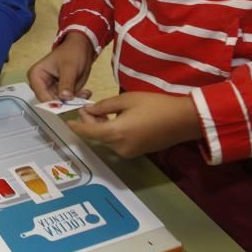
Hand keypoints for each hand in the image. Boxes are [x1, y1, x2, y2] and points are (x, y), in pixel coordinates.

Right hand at [28, 32, 94, 101]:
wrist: (81, 47)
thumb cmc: (71, 53)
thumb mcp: (69, 67)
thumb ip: (66, 83)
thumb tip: (64, 98)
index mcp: (36, 76)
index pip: (42, 96)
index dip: (55, 103)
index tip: (69, 105)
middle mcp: (40, 85)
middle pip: (50, 102)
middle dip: (66, 103)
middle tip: (81, 98)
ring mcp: (50, 89)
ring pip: (60, 104)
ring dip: (73, 101)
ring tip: (85, 93)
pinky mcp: (59, 92)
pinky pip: (66, 101)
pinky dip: (76, 99)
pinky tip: (85, 92)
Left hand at [68, 91, 200, 157]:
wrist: (183, 120)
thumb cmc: (155, 105)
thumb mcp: (127, 100)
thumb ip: (105, 106)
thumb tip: (89, 110)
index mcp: (116, 133)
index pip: (89, 132)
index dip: (77, 126)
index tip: (67, 122)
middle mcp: (120, 147)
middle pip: (97, 136)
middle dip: (90, 123)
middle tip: (88, 108)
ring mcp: (129, 152)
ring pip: (107, 140)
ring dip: (100, 127)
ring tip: (100, 112)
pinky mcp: (136, 152)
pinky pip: (117, 143)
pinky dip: (111, 132)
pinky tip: (113, 120)